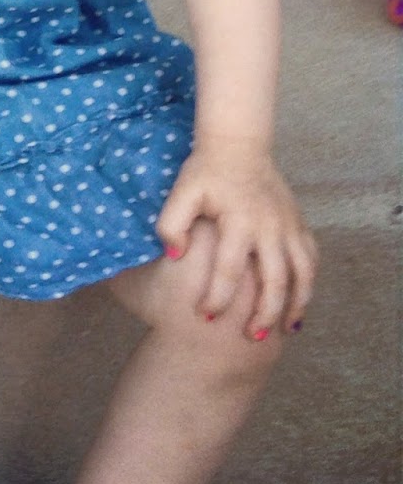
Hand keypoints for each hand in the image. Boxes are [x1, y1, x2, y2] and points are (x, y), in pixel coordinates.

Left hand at [156, 140, 317, 337]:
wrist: (239, 145)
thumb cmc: (205, 172)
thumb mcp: (181, 193)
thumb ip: (171, 223)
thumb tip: (174, 255)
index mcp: (239, 222)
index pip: (229, 270)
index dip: (217, 297)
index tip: (204, 317)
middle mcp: (269, 228)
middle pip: (274, 280)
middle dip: (265, 312)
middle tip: (253, 337)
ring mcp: (289, 226)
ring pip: (302, 273)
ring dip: (296, 303)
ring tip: (285, 330)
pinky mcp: (299, 224)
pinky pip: (311, 259)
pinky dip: (309, 283)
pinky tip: (299, 300)